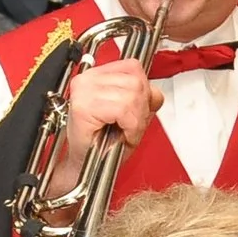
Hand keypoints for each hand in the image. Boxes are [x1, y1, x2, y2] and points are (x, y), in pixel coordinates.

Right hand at [50, 57, 162, 195]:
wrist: (86, 169)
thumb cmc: (102, 146)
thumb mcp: (130, 116)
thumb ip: (143, 99)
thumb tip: (154, 92)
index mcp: (95, 76)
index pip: (132, 67)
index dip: (143, 90)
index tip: (136, 111)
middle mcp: (86, 79)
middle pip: (136, 81)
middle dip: (142, 108)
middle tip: (132, 125)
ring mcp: (83, 91)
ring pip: (132, 95)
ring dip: (136, 119)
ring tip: (126, 130)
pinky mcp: (83, 107)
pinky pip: (123, 109)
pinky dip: (130, 126)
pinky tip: (122, 134)